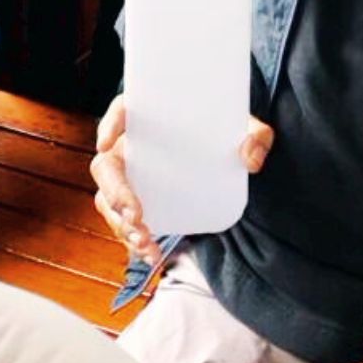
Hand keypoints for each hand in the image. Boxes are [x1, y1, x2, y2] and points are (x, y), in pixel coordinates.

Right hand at [90, 95, 272, 258]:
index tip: (107, 143)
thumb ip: (255, 135)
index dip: (110, 124)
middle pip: (107, 166)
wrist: (223, 147)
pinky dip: (133, 240)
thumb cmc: (227, 127)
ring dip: (121, 225)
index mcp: (151, 115)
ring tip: (146, 242)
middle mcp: (133, 144)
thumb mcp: (247, 126)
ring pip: (109, 200)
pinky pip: (123, 221)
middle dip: (116, 193)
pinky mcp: (137, 199)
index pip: (123, 109)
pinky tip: (151, 253)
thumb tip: (251, 158)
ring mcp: (132, 174)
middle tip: (136, 215)